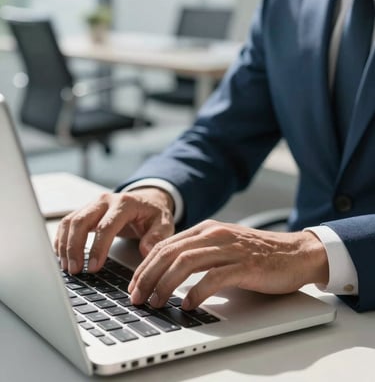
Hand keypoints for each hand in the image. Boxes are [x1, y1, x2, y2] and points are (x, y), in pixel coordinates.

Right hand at [54, 187, 174, 274]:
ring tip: (67, 267)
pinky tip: (62, 256)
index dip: (98, 247)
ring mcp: (93, 204)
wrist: (148, 200)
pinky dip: (61, 239)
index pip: (106, 225)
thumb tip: (146, 250)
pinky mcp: (85, 210)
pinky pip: (67, 223)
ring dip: (65, 245)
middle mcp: (105, 201)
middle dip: (74, 247)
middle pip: (81, 221)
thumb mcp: (164, 223)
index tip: (94, 267)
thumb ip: (157, 236)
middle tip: (74, 270)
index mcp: (125, 203)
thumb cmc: (154, 213)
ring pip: (70, 222)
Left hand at [128, 219, 328, 309]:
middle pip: (170, 253)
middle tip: (137, 297)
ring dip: (165, 284)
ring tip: (156, 302)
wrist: (295, 253)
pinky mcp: (245, 264)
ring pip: (186, 263)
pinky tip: (188, 305)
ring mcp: (229, 248)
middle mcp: (214, 234)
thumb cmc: (257, 253)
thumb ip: (198, 253)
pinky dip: (197, 292)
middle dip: (148, 276)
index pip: (165, 245)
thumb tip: (168, 272)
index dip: (145, 266)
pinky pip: (213, 278)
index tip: (134, 285)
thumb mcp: (222, 246)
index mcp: (206, 229)